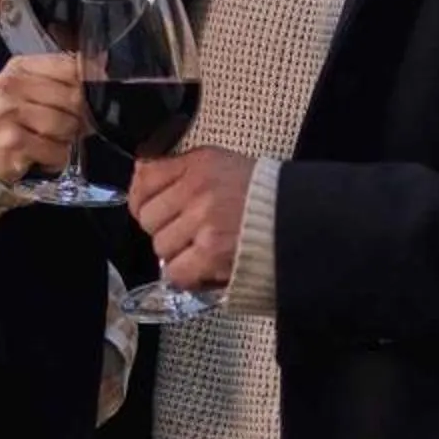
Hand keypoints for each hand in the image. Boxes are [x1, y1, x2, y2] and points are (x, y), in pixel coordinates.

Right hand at [0, 54, 83, 185]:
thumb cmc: (5, 116)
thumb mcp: (25, 87)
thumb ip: (60, 76)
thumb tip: (102, 66)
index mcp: (19, 67)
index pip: (69, 66)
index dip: (88, 84)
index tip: (92, 96)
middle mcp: (11, 87)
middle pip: (72, 98)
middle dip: (79, 116)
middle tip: (72, 125)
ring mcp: (10, 115)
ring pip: (66, 126)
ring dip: (67, 139)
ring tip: (54, 140)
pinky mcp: (13, 144)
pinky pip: (56, 151)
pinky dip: (57, 158)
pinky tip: (44, 155)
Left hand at [128, 147, 254, 291]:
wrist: (299, 218)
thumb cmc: (261, 194)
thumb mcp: (220, 165)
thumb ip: (180, 169)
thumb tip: (139, 174)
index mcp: (198, 163)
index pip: (143, 179)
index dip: (141, 200)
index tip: (151, 210)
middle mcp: (197, 188)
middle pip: (148, 218)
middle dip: (163, 229)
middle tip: (187, 233)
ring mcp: (204, 220)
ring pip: (160, 246)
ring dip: (177, 253)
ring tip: (201, 249)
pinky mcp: (212, 251)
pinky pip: (175, 271)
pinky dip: (186, 275)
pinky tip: (202, 268)